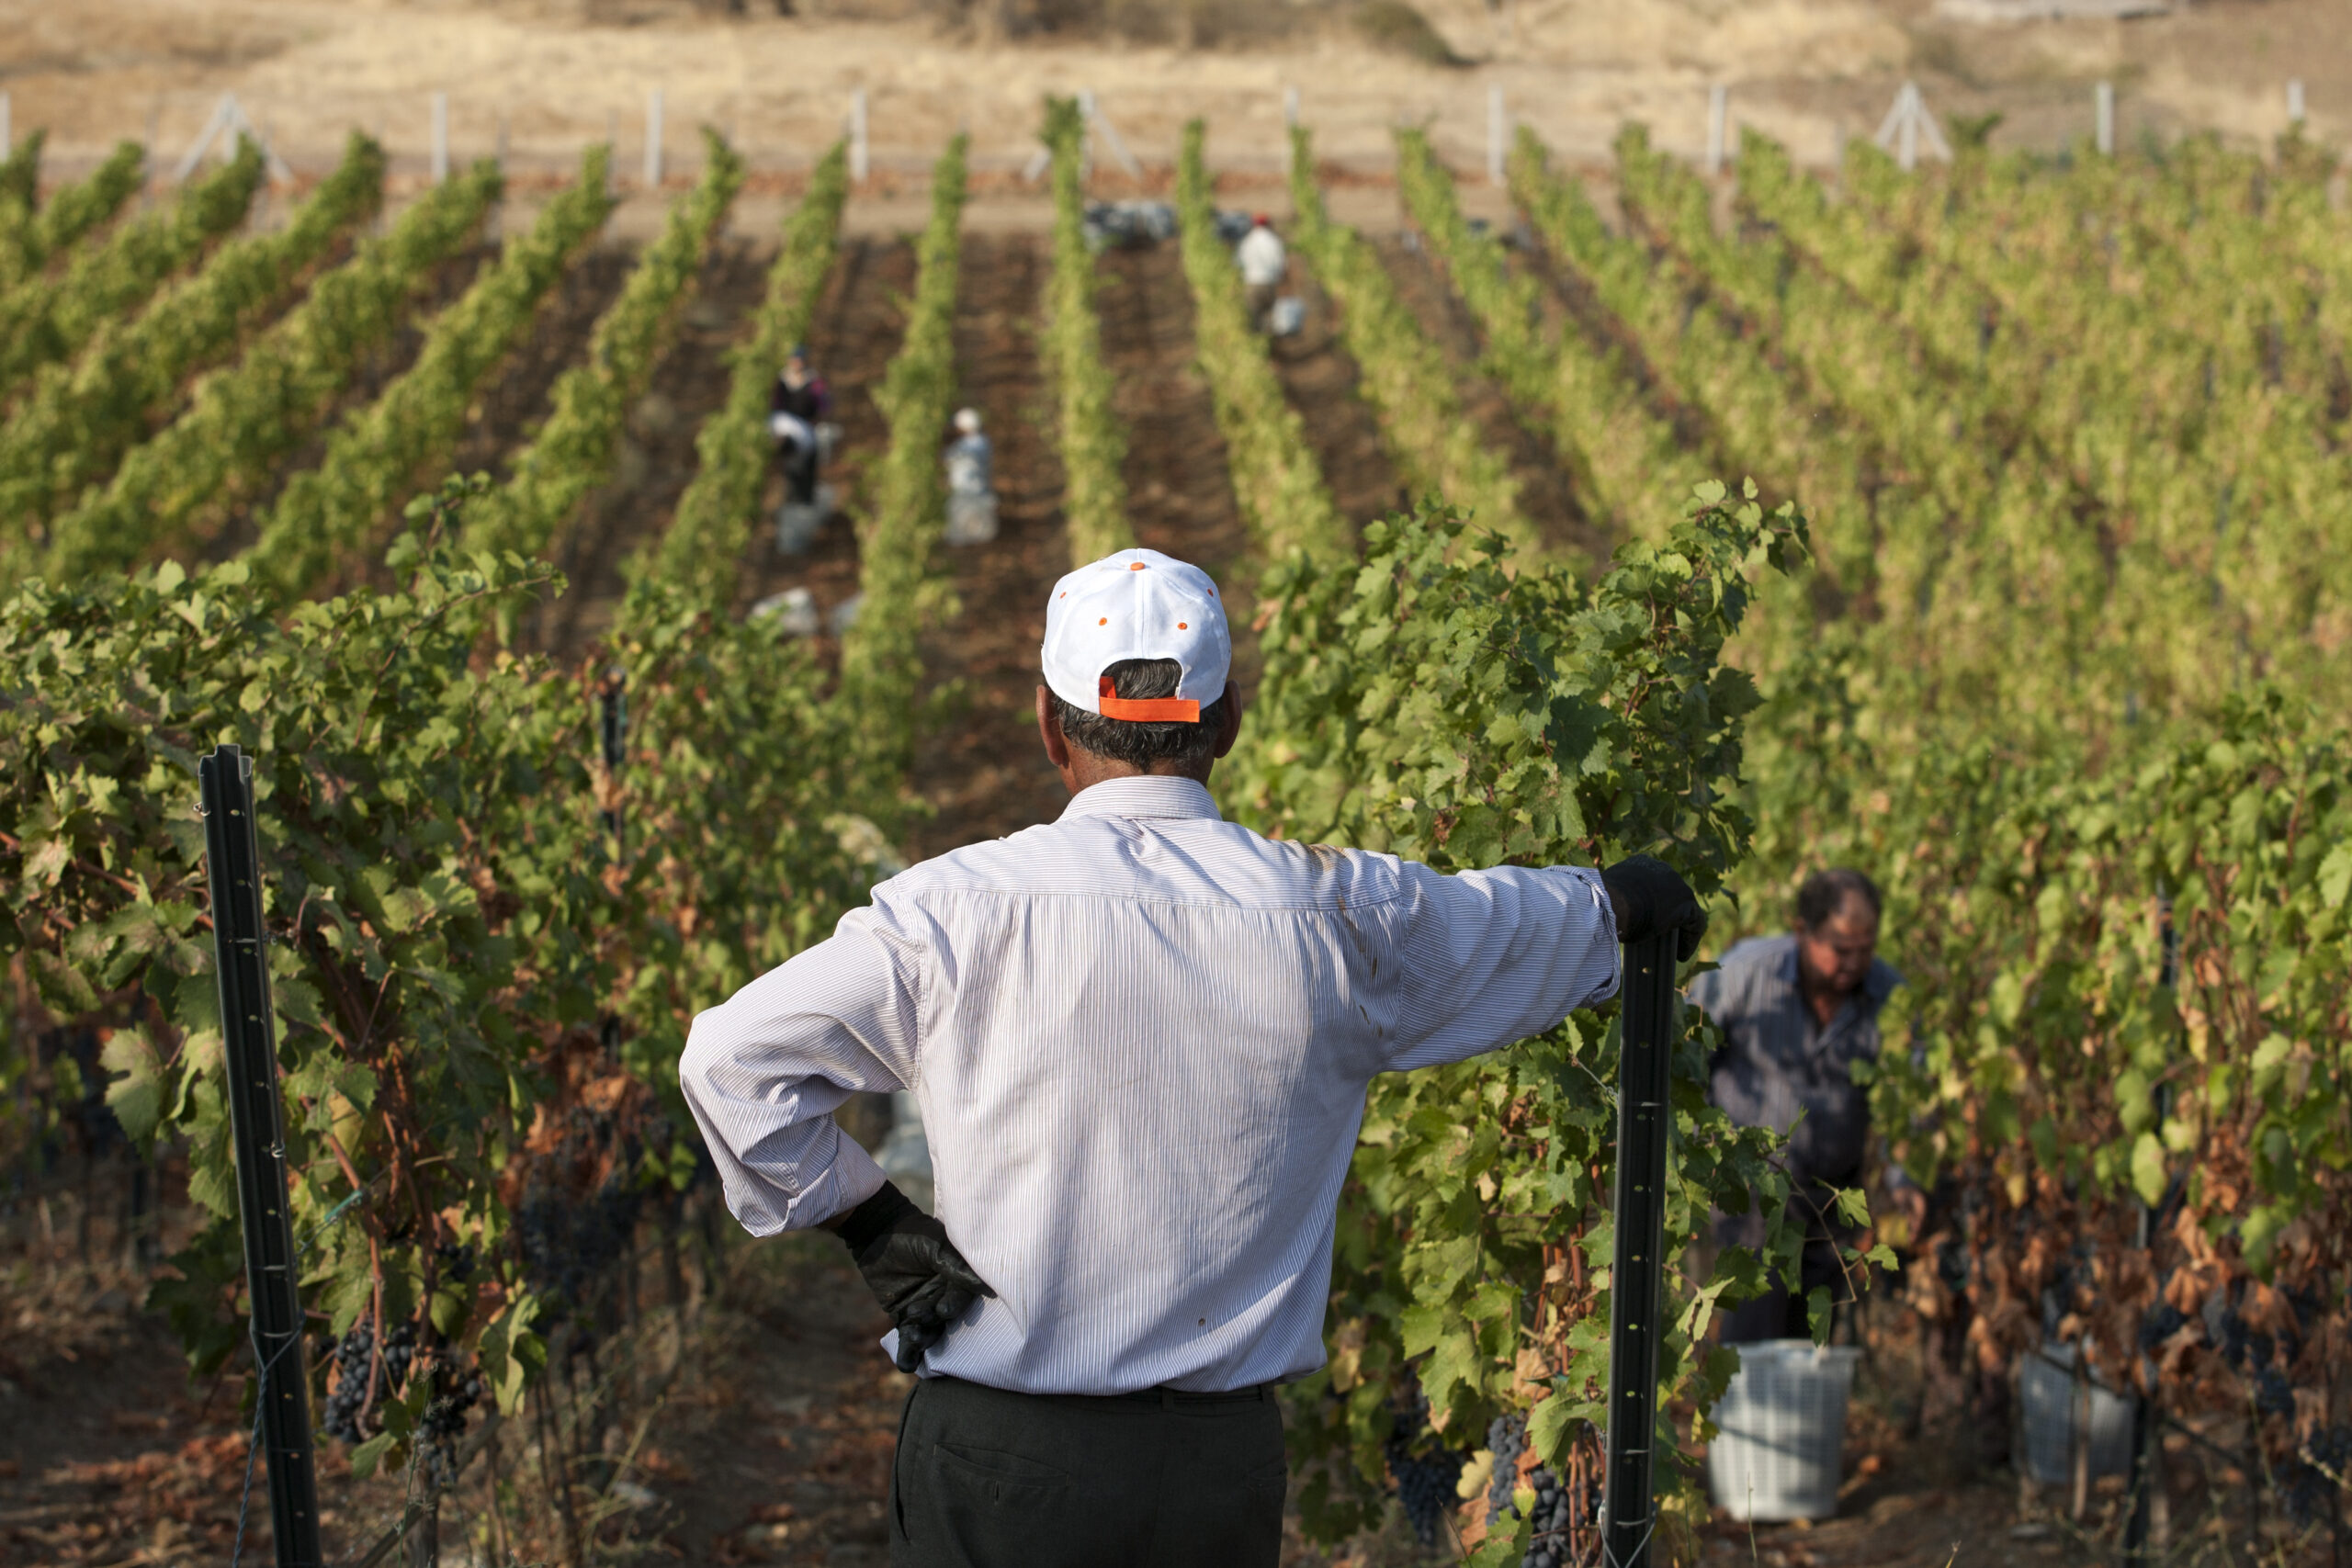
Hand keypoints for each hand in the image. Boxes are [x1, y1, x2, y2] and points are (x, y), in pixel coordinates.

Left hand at [834, 1183, 995, 1372]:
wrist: (876, 1232)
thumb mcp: (934, 1245)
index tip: (945, 1309)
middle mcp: (945, 1294)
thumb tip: (984, 1285)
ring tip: (913, 1337)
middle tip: (922, 1318)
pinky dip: (908, 1353)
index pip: (962, 1295)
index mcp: (957, 1276)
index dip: (955, 1303)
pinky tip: (906, 1365)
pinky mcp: (905, 1317)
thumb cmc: (910, 1233)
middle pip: (946, 1317)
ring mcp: (925, 1307)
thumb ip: (955, 1265)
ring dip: (923, 1338)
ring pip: (930, 1330)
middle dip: (936, 1321)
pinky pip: (908, 1337)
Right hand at [1600, 854, 1706, 961]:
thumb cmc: (1602, 904)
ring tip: (1673, 947)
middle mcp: (1661, 869)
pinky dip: (1687, 940)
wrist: (1611, 903)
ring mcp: (1676, 884)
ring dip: (1679, 928)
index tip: (1649, 919)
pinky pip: (1693, 924)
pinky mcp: (1686, 903)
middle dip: (1668, 914)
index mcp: (1640, 864)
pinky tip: (1680, 955)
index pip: (1652, 884)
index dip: (1652, 903)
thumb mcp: (1607, 897)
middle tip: (1662, 934)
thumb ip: (1616, 900)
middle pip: (1670, 894)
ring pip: (1683, 909)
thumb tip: (1611, 916)